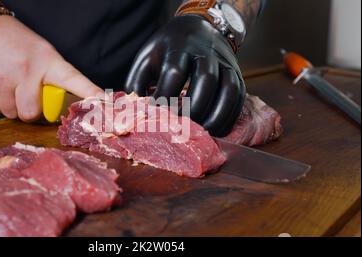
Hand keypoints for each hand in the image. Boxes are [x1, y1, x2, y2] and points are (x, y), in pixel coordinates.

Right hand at [0, 15, 102, 121]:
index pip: (73, 80)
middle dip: (29, 110)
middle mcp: (26, 70)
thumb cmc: (19, 46)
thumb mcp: (43, 54)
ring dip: (11, 106)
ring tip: (9, 84)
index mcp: (48, 62)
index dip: (90, 93)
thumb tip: (67, 108)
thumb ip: (54, 80)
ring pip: (10, 113)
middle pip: (30, 113)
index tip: (104, 102)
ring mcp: (2, 78)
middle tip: (26, 94)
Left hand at [124, 15, 245, 136]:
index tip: (156, 118)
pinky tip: (216, 130)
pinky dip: (229, 116)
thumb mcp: (147, 57)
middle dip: (193, 109)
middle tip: (181, 129)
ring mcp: (224, 62)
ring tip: (203, 134)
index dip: (165, 97)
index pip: (174, 72)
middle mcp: (205, 52)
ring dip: (216, 116)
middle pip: (205, 81)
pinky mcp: (236, 74)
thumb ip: (136, 82)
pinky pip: (239, 97)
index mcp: (178, 46)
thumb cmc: (167, 49)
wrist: (197, 28)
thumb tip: (133, 112)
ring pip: (228, 89)